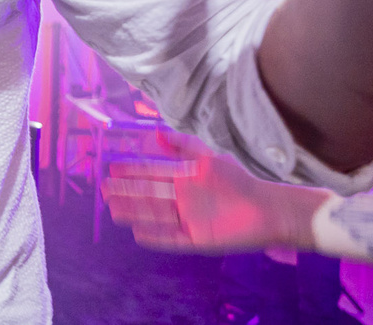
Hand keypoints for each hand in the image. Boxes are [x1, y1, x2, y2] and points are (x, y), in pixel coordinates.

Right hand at [103, 132, 316, 253]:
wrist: (268, 208)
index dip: (133, 171)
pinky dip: (155, 237)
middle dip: (127, 192)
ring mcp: (188, 220)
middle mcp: (182, 200)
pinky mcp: (197, 239)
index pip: (152, 174)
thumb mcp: (210, 157)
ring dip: (134, 212)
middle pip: (148, 195)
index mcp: (184, 179)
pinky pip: (171, 239)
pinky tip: (137, 233)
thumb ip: (184, 145)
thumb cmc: (240, 180)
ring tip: (113, 209)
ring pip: (155, 216)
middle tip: (104, 189)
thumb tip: (157, 132)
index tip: (112, 167)